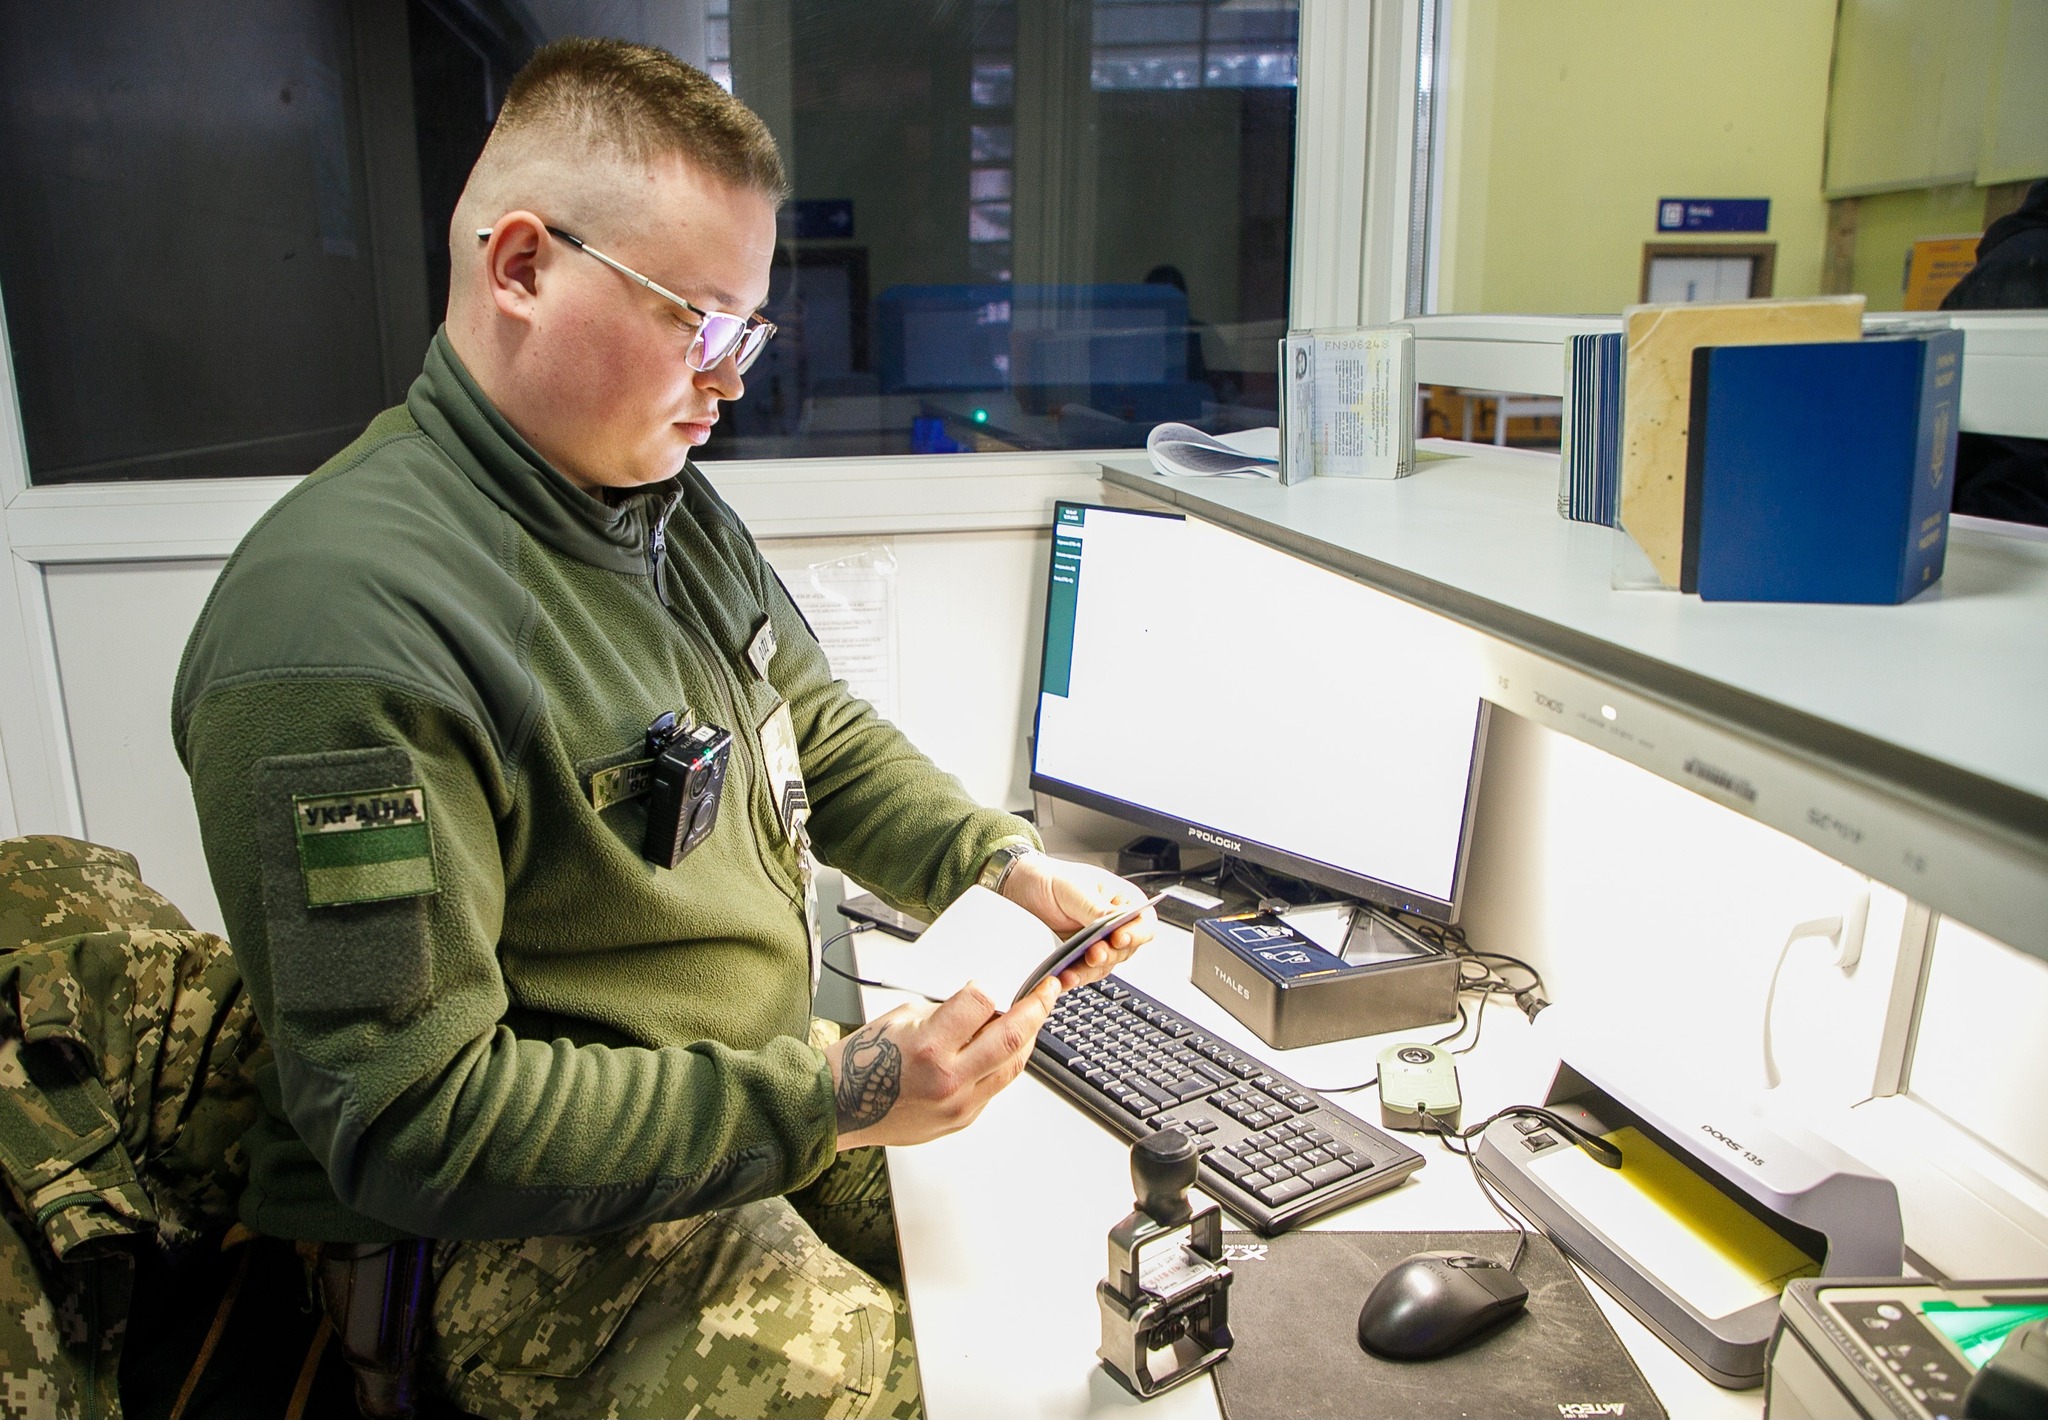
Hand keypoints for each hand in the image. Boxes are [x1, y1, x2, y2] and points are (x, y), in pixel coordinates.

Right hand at [826, 978, 1056, 1149]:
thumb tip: (981, 1007)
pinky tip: (999, 1050)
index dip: (987, 988)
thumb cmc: (861, 1063)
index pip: (980, 1004)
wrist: (839, 1107)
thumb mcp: (902, 1017)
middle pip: (1013, 1037)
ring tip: (1032, 1018)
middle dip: (1037, 1008)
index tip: (987, 985)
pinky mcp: (962, 1119)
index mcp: (929, 1046)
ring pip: (1013, 1066)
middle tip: (1048, 991)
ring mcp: (959, 1104)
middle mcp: (948, 1078)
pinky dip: (1003, 1064)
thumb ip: (947, 1013)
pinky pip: (996, 1087)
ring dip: (1028, 1038)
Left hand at [999, 852, 1153, 991]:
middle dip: (1108, 955)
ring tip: (1071, 972)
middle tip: (1092, 955)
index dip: (1135, 934)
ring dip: (1089, 971)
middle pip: (1126, 950)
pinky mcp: (1079, 958)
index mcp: (1122, 901)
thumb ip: (1096, 907)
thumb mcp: (1073, 888)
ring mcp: (1098, 944)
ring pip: (1105, 966)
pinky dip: (1073, 977)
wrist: (1021, 890)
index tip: (1118, 938)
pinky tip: (1062, 977)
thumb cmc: (1051, 880)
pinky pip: (1083, 973)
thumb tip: (1117, 919)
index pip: (1143, 922)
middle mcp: (1114, 925)